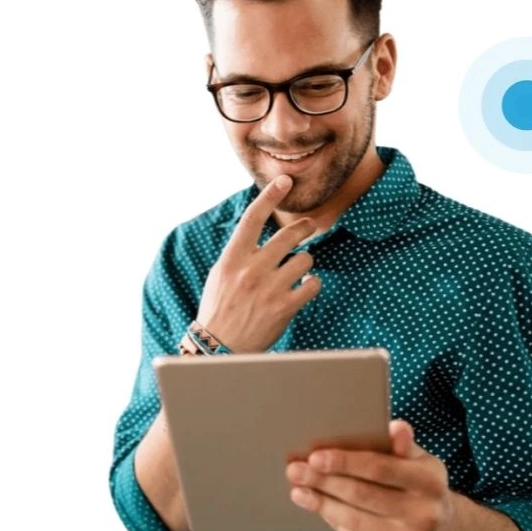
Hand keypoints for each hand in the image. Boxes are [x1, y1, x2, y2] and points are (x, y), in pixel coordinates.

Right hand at [197, 175, 320, 352]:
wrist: (219, 349)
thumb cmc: (219, 310)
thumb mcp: (220, 275)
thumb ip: (240, 253)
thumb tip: (259, 233)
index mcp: (232, 258)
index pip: (253, 218)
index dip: (270, 196)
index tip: (285, 181)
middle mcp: (251, 269)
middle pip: (289, 235)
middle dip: (304, 228)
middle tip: (309, 227)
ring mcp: (269, 288)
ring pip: (304, 258)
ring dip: (306, 262)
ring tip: (298, 270)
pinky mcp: (285, 307)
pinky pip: (312, 283)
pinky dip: (312, 283)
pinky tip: (304, 286)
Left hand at [285, 419, 456, 530]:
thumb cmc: (421, 485)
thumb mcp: (421, 461)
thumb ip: (403, 445)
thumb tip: (396, 427)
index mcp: (430, 481)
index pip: (380, 468)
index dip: (345, 462)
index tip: (314, 456)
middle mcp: (425, 513)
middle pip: (362, 494)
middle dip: (324, 481)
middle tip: (295, 470)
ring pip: (354, 519)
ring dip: (321, 503)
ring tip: (298, 489)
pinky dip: (334, 521)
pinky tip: (319, 507)